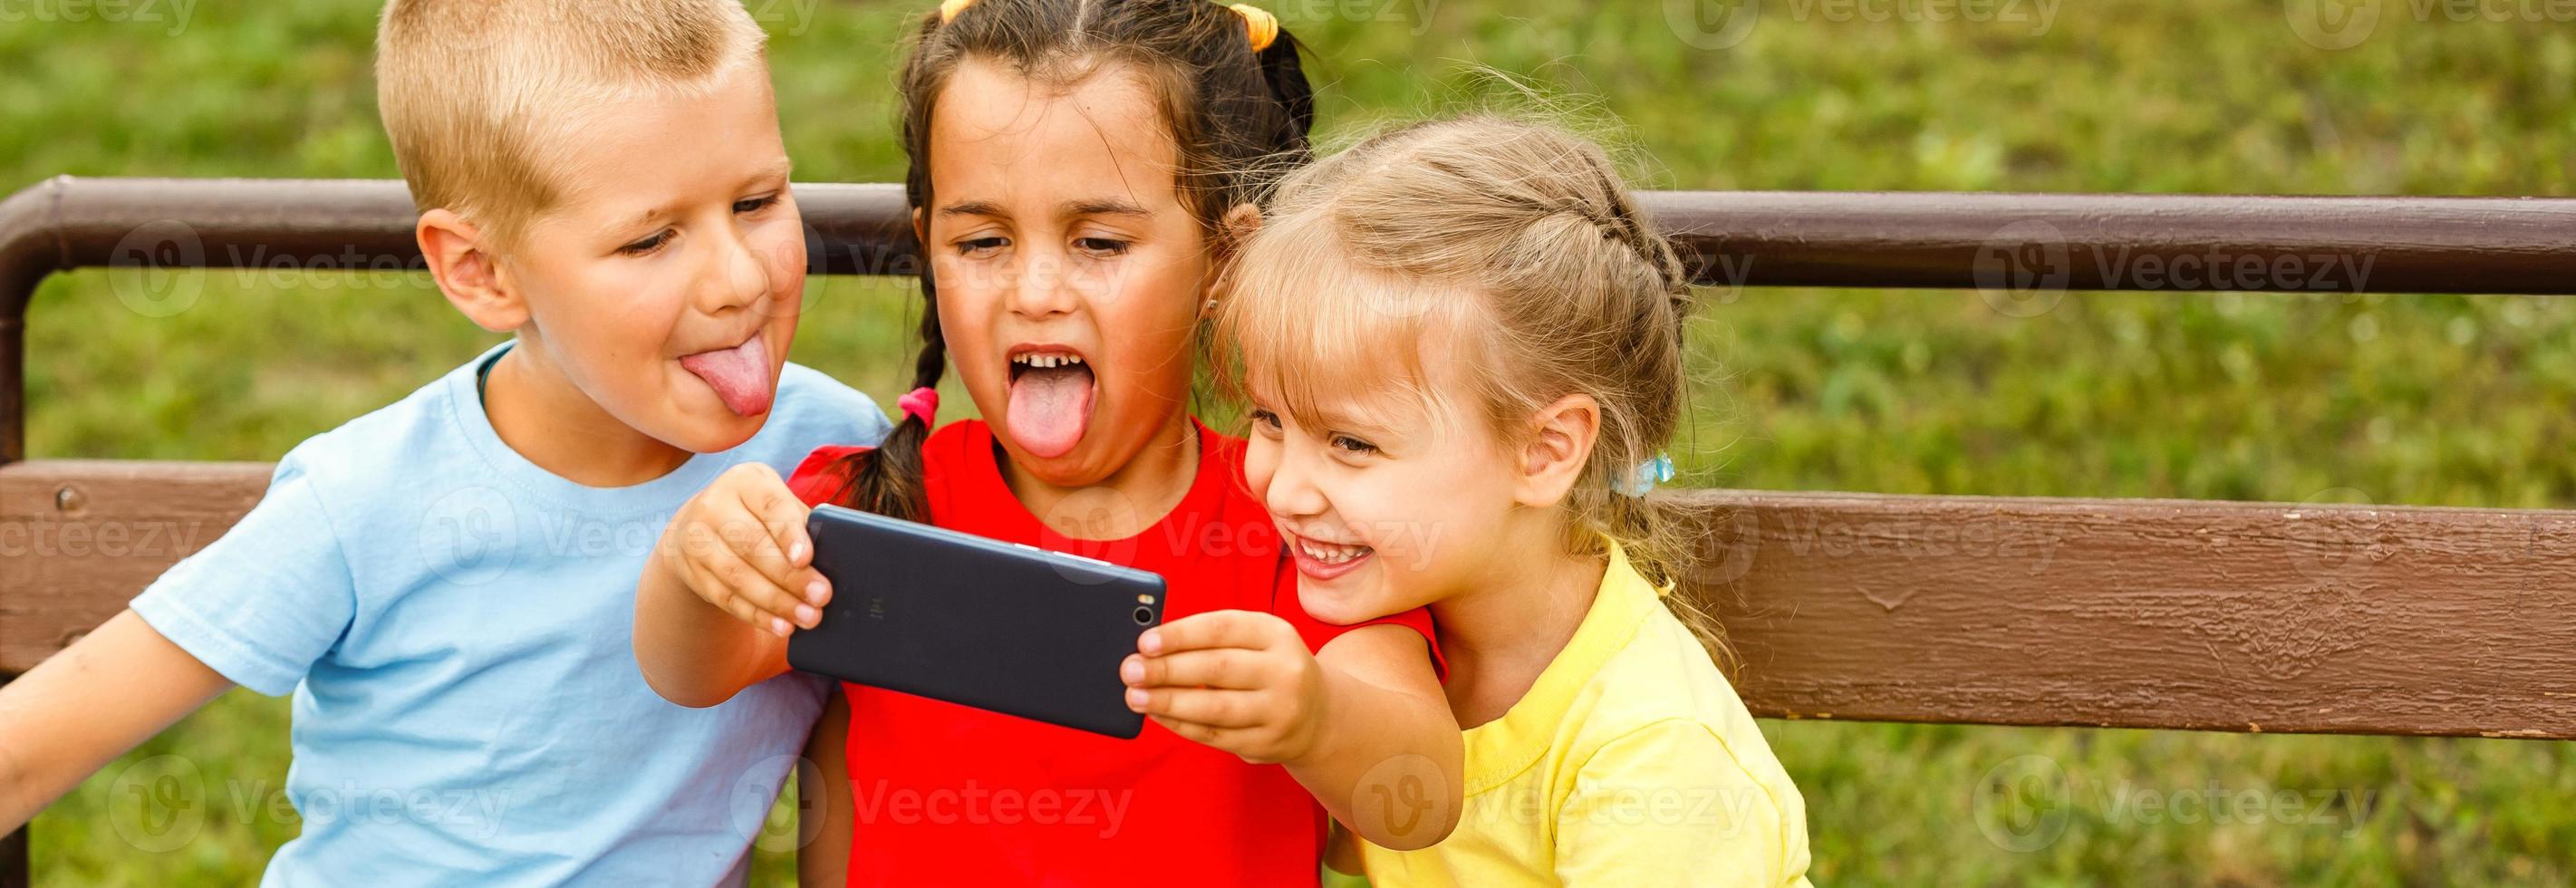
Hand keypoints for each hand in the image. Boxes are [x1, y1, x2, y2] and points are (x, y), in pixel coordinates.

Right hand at [655, 463, 828, 636]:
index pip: (769, 505)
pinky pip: (726, 598)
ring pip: (738, 576)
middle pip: (752, 545)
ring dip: (776, 601)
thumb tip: (835, 558)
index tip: (806, 557)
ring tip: (807, 617)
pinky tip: (781, 625)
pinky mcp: (692, 572)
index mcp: (745, 481)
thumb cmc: (757, 514)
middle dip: (790, 576)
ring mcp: (697, 540)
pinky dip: (757, 615)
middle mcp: (714, 506)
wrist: (700, 525)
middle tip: (821, 596)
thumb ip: (802, 523)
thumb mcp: (777, 504)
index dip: (788, 532)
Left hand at [1120, 610, 1325, 763]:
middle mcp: (1284, 671)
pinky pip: (1215, 735)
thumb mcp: (1258, 641)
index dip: (1180, 635)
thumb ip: (1213, 639)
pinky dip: (1181, 725)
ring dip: (1168, 702)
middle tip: (1129, 670)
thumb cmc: (1270, 668)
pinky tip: (1158, 715)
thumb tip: (1152, 648)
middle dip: (1167, 670)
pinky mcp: (1266, 743)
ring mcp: (1278, 710)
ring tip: (1136, 696)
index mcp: (1277, 633)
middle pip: (1217, 669)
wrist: (1319, 715)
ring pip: (1214, 707)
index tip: (1144, 642)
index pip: (1222, 629)